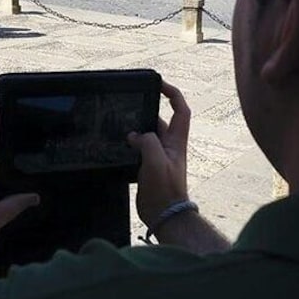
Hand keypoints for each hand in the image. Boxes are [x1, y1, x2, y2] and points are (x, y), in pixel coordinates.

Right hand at [128, 80, 191, 230]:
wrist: (163, 214)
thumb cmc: (165, 189)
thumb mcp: (157, 161)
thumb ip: (147, 142)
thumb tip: (134, 135)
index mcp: (176, 141)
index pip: (180, 110)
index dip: (173, 94)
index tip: (159, 84)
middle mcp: (168, 146)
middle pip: (159, 120)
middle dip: (145, 112)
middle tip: (129, 105)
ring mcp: (157, 156)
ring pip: (145, 134)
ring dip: (134, 129)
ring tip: (118, 123)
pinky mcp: (147, 166)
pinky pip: (137, 149)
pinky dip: (128, 144)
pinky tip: (117, 143)